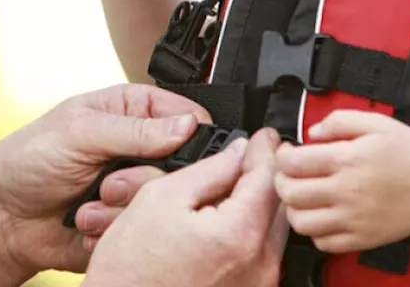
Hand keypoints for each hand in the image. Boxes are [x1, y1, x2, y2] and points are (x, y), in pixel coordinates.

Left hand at [0, 84, 211, 275]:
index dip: (189, 135)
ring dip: (123, 207)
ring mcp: (135, 187)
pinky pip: (144, 231)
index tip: (173, 152)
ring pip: (165, 202)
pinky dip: (113, 230)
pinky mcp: (129, 222)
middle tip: (109, 182)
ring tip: (89, 203)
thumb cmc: (27, 160)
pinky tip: (86, 223)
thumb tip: (186, 125)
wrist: (2, 217)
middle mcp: (140, 149)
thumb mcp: (78, 131)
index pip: (186, 115)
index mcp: (132, 112)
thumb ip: (134, 129)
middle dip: (143, 179)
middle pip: (183, 166)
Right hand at [82, 129, 288, 286]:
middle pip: (279, 204)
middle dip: (265, 176)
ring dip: (258, 204)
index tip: (262, 137)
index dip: (265, 149)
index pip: (269, 177)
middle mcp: (260, 265)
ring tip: (229, 192)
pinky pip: (261, 254)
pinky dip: (250, 232)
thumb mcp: (161, 199)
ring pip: (272, 229)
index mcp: (240, 235)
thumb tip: (237, 153)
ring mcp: (258, 285)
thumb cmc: (131, 271)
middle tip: (249, 157)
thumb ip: (208, 170)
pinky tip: (223, 224)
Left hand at [276, 110, 409, 253]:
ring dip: (294, 208)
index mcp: (348, 159)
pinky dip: (315, 231)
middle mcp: (347, 192)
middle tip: (290, 174)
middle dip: (282, 181)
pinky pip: (322, 243)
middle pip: (290, 193)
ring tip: (304, 196)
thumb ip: (339, 120)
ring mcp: (353, 220)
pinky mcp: (361, 239)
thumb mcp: (377, 122)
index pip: (292, 162)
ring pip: (300, 222)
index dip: (281, 156)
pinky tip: (323, 215)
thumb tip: (312, 132)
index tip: (287, 152)